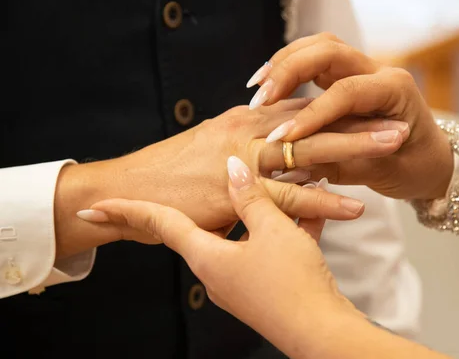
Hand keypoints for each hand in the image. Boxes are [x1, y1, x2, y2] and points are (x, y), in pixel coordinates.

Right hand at [54, 99, 402, 257]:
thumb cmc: (173, 171)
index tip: (377, 111)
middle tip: (401, 121)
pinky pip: (289, 196)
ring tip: (393, 148)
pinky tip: (354, 205)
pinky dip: (324, 200)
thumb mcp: (215, 146)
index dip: (342, 108)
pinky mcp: (237, 192)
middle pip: (316, 120)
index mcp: (245, 118)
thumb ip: (247, 142)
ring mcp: (244, 159)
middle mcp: (248, 130)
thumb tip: (276, 145)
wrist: (128, 190)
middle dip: (361, 120)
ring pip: (310, 150)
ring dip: (355, 149)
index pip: (303, 106)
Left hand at [84, 156, 362, 357]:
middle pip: (212, 224)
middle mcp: (218, 270)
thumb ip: (249, 196)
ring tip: (301, 192)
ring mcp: (242, 282)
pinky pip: (269, 250)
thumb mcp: (271, 229)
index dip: (127, 210)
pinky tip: (314, 216)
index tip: (95, 205)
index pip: (159, 224)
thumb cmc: (290, 282)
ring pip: (250, 235)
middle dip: (230, 201)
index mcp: (207, 255)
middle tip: (235, 179)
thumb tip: (232, 168)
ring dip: (271, 214)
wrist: (322, 333)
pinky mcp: (265, 289)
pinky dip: (287, 232)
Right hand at [247, 33, 453, 199]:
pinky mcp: (350, 75)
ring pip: (319, 46)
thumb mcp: (380, 172)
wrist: (433, 161)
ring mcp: (365, 69)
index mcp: (396, 91)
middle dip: (290, 70)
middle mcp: (381, 71)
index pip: (346, 93)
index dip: (311, 115)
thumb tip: (294, 161)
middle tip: (262, 98)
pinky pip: (316, 59)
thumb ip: (340, 161)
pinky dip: (290, 66)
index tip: (281, 138)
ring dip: (285, 62)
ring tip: (258, 87)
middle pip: (329, 49)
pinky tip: (268, 84)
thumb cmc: (414, 169)